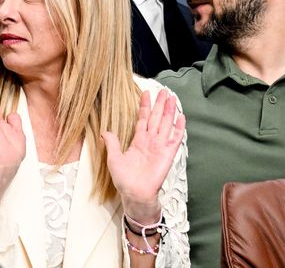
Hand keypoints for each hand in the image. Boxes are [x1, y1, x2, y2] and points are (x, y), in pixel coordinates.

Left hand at [102, 88, 184, 223]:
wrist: (135, 193)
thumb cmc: (124, 179)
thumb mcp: (114, 158)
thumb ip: (111, 143)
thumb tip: (104, 132)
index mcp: (138, 141)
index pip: (143, 119)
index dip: (145, 106)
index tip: (146, 93)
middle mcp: (150, 141)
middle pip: (157, 118)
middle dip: (160, 104)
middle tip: (165, 91)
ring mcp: (160, 146)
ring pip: (166, 124)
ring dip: (170, 111)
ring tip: (172, 98)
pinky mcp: (168, 154)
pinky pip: (175, 138)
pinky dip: (179, 128)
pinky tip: (181, 117)